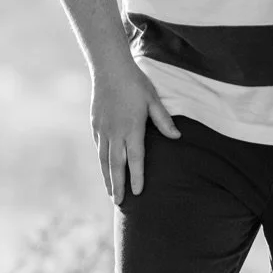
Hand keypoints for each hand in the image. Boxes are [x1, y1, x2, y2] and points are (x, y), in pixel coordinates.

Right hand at [90, 58, 177, 202]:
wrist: (109, 69)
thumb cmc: (136, 83)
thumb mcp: (153, 100)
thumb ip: (163, 120)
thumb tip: (177, 137)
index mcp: (132, 128)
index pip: (135, 159)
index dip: (137, 177)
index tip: (139, 193)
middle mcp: (115, 133)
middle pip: (116, 165)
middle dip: (118, 185)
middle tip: (119, 203)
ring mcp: (103, 130)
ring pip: (104, 160)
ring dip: (108, 178)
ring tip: (111, 193)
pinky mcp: (95, 125)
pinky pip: (99, 148)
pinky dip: (102, 162)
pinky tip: (105, 169)